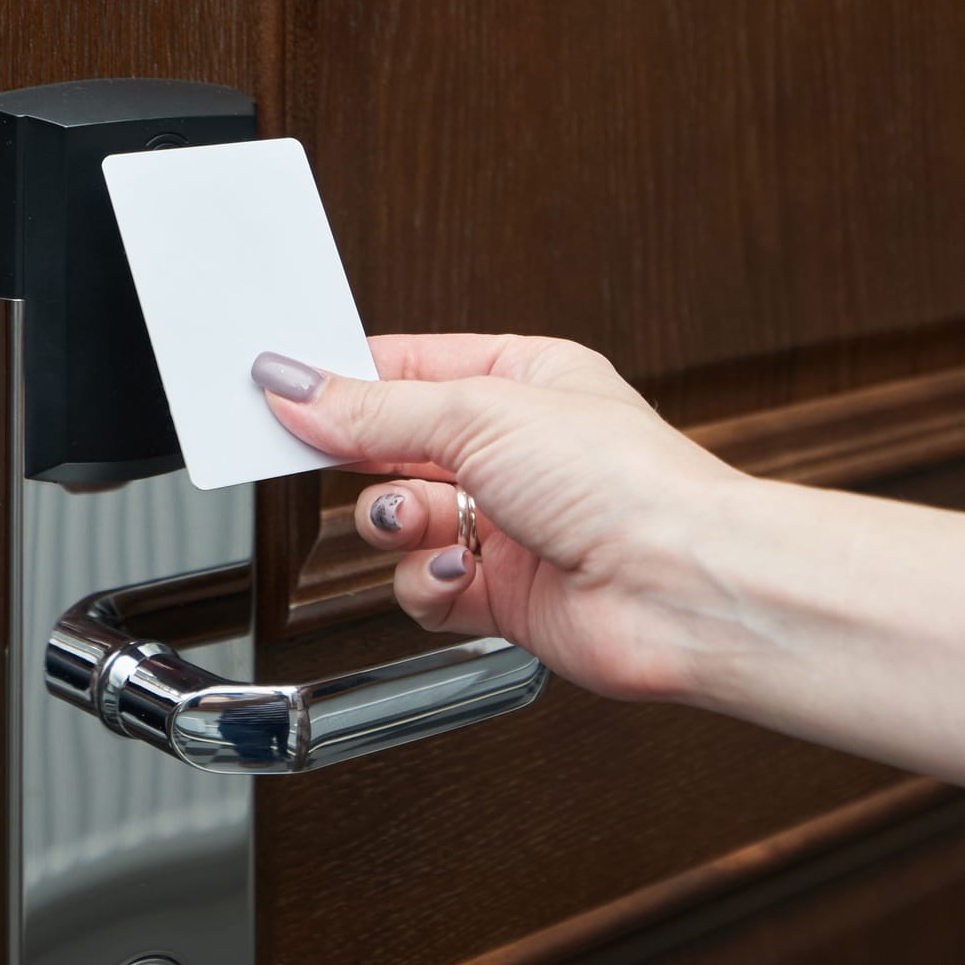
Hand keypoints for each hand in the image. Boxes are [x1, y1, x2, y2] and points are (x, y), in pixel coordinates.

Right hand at [252, 334, 752, 702]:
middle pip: (395, 447)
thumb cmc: (628, 483)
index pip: (406, 369)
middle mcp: (516, 452)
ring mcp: (508, 526)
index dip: (342, 380)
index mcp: (523, 380)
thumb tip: (298, 387)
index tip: (283, 389)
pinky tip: (456, 571)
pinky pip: (425, 586)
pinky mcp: (504, 596)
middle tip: (330, 456)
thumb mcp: (480, 414)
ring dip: (398, 524)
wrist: (682, 587)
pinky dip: (428, 583)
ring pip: (402, 521)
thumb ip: (375, 408)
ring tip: (421, 521)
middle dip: (367, 458)